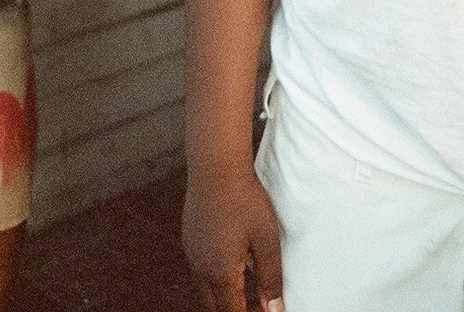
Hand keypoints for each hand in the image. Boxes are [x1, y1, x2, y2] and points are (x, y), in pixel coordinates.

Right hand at [183, 165, 283, 311]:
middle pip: (215, 308)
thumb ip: (270, 279)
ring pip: (205, 291)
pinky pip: (200, 270)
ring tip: (249, 283)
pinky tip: (233, 260)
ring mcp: (191, 254)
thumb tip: (274, 310)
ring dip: (224, 295)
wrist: (216, 165)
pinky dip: (215, 277)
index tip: (265, 311)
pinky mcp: (189, 240)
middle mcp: (200, 269)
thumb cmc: (245, 200)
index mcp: (220, 273)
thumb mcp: (266, 240)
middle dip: (235, 310)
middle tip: (258, 303)